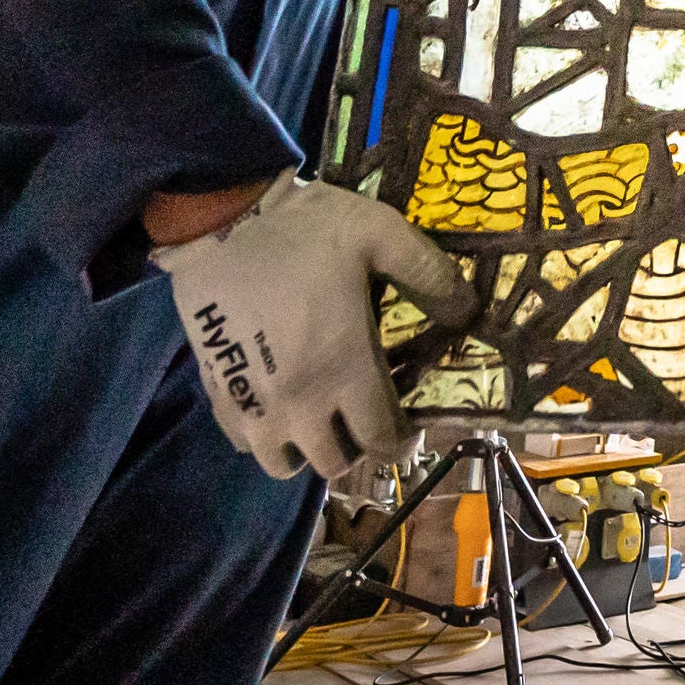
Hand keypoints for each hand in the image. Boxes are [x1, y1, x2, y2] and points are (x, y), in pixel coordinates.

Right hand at [153, 173, 474, 480]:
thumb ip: (429, 274)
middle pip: (334, 463)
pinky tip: (275, 401)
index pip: (379, 441)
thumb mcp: (382, 233)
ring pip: (283, 464)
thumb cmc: (305, 228)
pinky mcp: (216, 391)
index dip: (399, 445)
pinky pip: (242, 442)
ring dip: (306, 450)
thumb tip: (467, 311)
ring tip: (318, 417)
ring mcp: (253, 402)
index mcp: (344, 366)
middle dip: (355, 449)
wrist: (221, 220)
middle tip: (362, 419)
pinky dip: (262, 435)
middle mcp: (300, 399)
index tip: (406, 431)